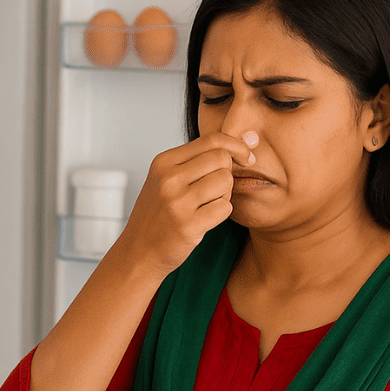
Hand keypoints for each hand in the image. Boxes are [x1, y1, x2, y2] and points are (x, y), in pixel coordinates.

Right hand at [114, 132, 254, 276]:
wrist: (138, 252)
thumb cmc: (159, 214)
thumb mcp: (166, 178)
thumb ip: (198, 159)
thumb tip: (251, 138)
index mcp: (163, 162)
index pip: (212, 140)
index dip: (236, 146)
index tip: (246, 157)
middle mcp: (168, 178)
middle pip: (222, 158)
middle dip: (227, 173)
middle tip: (215, 189)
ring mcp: (177, 202)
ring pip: (226, 181)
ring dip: (224, 194)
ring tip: (207, 205)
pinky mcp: (188, 225)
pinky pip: (225, 208)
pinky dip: (221, 213)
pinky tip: (205, 219)